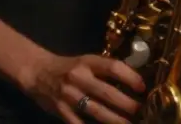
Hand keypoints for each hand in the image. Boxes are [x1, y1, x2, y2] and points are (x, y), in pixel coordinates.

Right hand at [21, 53, 144, 123]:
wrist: (37, 72)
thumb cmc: (68, 67)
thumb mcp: (87, 62)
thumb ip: (105, 70)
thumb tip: (134, 81)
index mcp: (88, 62)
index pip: (113, 67)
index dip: (130, 77)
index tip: (143, 87)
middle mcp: (79, 77)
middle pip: (107, 92)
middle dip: (127, 104)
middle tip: (141, 111)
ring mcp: (69, 95)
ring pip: (96, 110)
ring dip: (115, 119)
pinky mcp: (60, 110)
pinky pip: (78, 123)